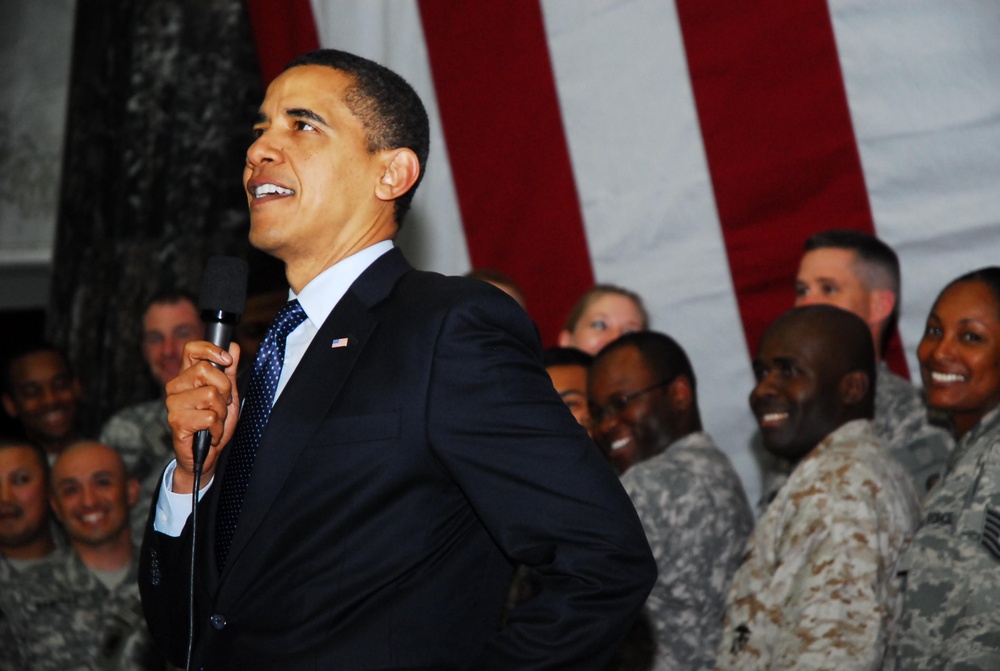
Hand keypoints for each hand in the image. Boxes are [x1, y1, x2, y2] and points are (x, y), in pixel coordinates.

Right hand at [165, 340, 240, 492]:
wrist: (205, 454)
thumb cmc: (213, 424)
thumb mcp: (227, 395)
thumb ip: (229, 371)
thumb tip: (233, 347)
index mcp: (186, 376)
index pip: (191, 349)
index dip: (211, 350)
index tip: (227, 361)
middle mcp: (175, 387)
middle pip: (205, 370)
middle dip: (224, 390)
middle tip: (221, 405)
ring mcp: (173, 404)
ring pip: (210, 394)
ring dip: (221, 412)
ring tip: (214, 421)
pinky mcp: (176, 422)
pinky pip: (209, 416)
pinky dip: (217, 428)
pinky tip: (210, 433)